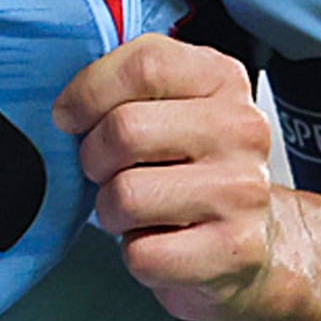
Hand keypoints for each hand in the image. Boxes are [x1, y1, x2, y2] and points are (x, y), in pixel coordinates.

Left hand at [53, 33, 291, 320]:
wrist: (251, 242)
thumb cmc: (196, 172)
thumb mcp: (174, 108)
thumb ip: (129, 88)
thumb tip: (69, 106)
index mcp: (223, 80)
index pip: (145, 65)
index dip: (89, 92)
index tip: (72, 116)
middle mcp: (241, 129)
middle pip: (125, 131)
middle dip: (95, 159)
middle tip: (110, 173)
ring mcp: (241, 191)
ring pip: (125, 196)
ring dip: (113, 212)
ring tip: (139, 212)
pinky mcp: (234, 249)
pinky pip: (142, 253)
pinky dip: (137, 255)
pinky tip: (162, 242)